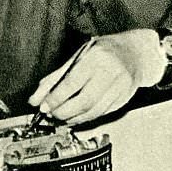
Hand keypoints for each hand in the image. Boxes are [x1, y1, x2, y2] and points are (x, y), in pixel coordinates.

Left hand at [28, 30, 163, 124]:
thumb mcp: (79, 56)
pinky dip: (86, 118)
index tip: (44, 107)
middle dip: (63, 112)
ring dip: (74, 119)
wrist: (135, 53)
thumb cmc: (104, 52)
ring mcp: (120, 86)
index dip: (56, 98)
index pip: (72, 82)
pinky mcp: (124, 98)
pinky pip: (102, 113)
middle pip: (84, 101)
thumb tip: (36, 98)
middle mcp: (110, 71)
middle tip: (51, 115)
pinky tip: (76, 117)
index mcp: (96, 57)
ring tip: (61, 119)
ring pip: (93, 111)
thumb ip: (56, 77)